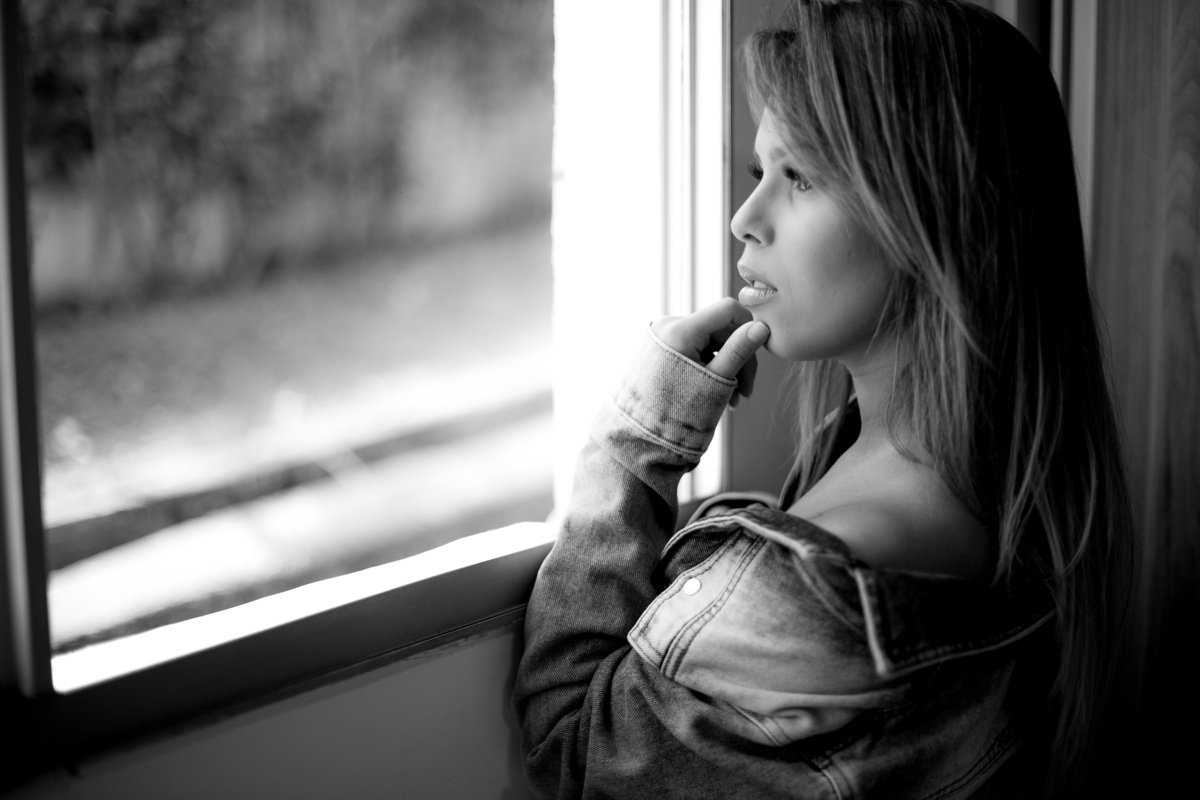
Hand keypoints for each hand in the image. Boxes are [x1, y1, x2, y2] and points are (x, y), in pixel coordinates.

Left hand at [650, 298, 770, 406]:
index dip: (749, 327)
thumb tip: (763, 327)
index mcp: (681, 330)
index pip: (728, 310)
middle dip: (738, 359)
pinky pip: (695, 349)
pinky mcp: (661, 346)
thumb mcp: (715, 381)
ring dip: (726, 367)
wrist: (639, 434)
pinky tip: (716, 392)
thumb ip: (739, 351)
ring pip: (710, 342)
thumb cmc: (676, 412)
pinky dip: (709, 367)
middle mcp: (669, 325)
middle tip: (746, 393)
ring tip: (731, 400)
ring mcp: (663, 335)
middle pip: (720, 329)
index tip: (758, 353)